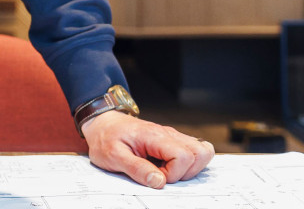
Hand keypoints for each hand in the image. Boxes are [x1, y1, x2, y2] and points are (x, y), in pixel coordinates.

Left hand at [81, 111, 214, 188]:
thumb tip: (159, 181)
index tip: (156, 176)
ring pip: (202, 151)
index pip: (184, 156)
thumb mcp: (113, 156)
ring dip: (190, 167)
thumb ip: (136, 169)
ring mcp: (172, 136)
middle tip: (164, 174)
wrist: (101, 123)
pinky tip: (168, 166)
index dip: (174, 173)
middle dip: (187, 172)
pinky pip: (192, 151)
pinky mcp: (171, 141)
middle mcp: (168, 134)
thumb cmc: (106, 137)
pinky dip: (187, 163)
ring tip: (167, 171)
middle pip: (200, 153)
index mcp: (154, 136)